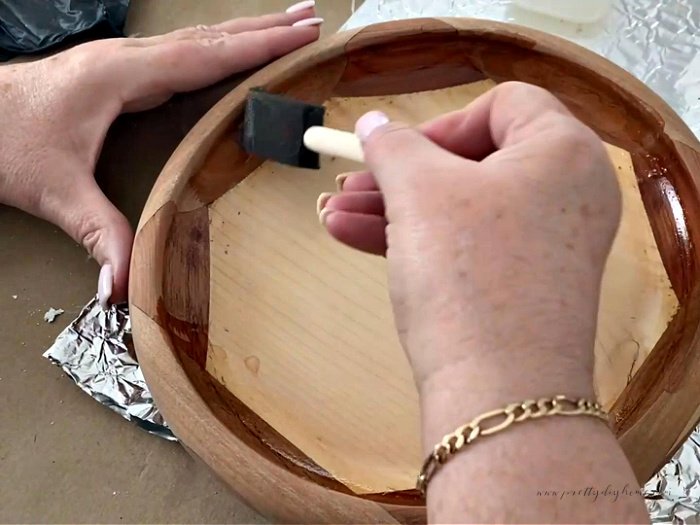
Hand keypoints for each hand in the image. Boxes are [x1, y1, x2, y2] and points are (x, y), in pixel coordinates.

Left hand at [0, 5, 320, 304]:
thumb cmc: (4, 141)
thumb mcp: (54, 191)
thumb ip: (98, 233)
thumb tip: (127, 283)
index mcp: (121, 74)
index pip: (206, 57)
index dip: (259, 48)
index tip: (302, 37)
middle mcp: (127, 58)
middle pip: (210, 38)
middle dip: (264, 28)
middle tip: (311, 20)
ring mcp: (122, 61)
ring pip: (197, 40)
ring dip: (244, 32)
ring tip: (284, 26)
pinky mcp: (118, 72)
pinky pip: (182, 54)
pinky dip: (218, 48)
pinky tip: (230, 54)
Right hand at [320, 82, 648, 524]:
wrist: (498, 393)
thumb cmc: (468, 272)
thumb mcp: (421, 191)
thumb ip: (394, 145)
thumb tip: (375, 122)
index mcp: (563, 151)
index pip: (503, 104)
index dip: (442, 120)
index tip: (398, 151)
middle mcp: (567, 193)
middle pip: (474, 160)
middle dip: (400, 172)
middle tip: (350, 181)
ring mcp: (548, 244)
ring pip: (462, 207)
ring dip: (394, 208)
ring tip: (332, 213)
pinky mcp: (525, 284)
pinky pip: (469, 245)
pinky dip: (416, 239)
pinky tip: (351, 237)